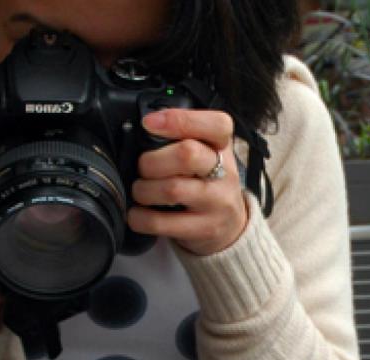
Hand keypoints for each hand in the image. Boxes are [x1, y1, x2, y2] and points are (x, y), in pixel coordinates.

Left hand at [130, 109, 246, 255]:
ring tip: (141, 191)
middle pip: (187, 154)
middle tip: (143, 169)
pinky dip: (140, 217)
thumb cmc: (207, 182)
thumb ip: (181, 137)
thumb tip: (143, 127)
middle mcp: (225, 173)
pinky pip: (162, 222)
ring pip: (172, 189)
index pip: (217, 125)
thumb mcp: (205, 153)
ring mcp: (217, 203)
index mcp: (222, 147)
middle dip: (152, 160)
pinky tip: (138, 214)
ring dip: (143, 190)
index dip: (180, 120)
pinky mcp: (206, 229)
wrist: (230, 226)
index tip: (149, 123)